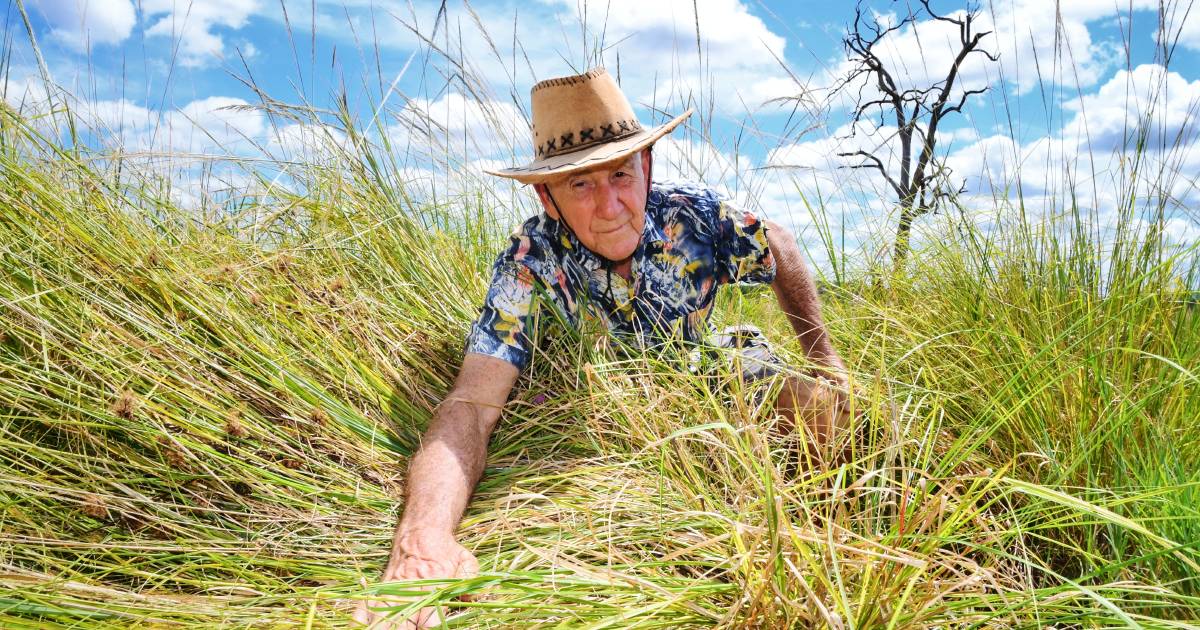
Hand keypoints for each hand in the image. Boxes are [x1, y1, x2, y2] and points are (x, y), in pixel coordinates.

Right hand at [353, 531, 478, 628]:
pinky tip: (359, 627)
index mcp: (433, 586)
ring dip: (382, 627)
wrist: (423, 529)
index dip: (429, 629)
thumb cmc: (447, 549)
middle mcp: (410, 589)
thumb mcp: (466, 560)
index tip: (428, 629)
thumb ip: (470, 580)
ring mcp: (392, 589)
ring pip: (381, 618)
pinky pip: (365, 605)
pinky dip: (360, 618)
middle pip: (402, 624)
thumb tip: (469, 598)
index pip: (428, 621)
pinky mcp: (381, 587)